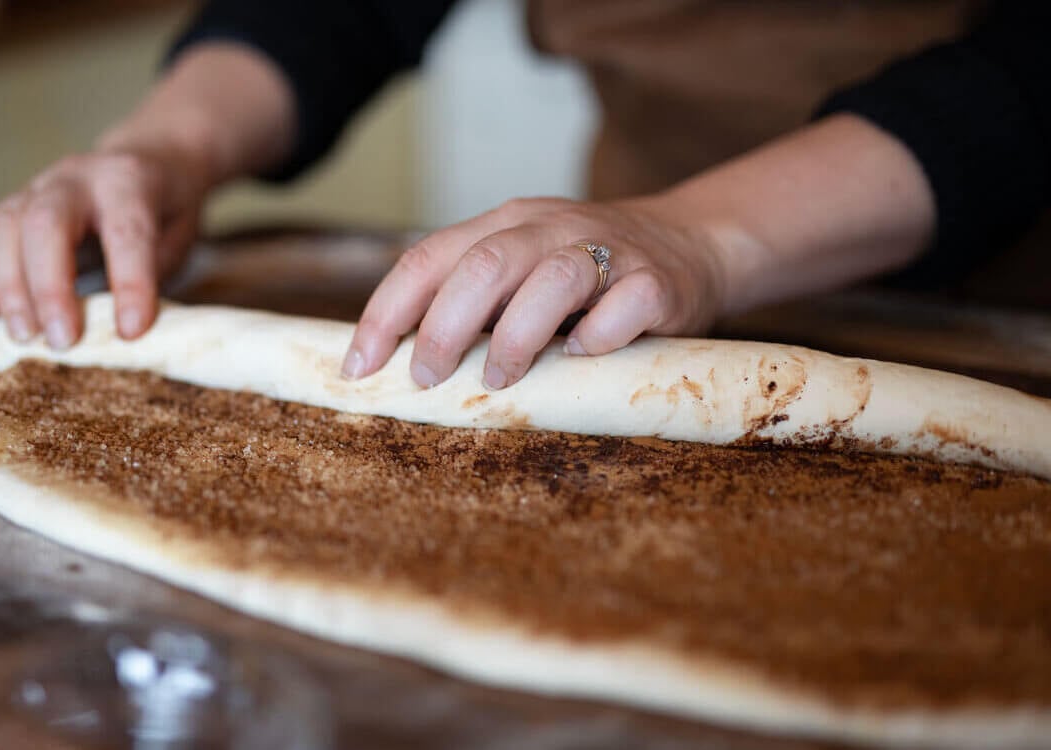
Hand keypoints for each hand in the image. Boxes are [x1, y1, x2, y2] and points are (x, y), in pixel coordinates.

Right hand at [0, 146, 206, 347]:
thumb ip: (153, 275)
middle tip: (62, 340)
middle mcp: (74, 179)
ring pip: (4, 231)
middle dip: (50, 288)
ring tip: (25, 338)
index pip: (125, 233)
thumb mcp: (177, 235)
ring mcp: (33, 189)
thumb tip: (123, 331)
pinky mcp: (5, 209)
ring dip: (9, 291)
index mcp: (128, 182)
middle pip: (45, 224)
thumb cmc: (162, 211)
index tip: (130, 331)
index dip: (129, 283)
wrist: (141, 162)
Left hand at [342, 197, 729, 388]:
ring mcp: (607, 250)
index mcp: (504, 225)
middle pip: (485, 265)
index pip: (428, 257)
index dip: (386, 313)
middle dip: (444, 327)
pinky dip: (599, 336)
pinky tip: (583, 356)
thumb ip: (472, 303)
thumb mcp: (520, 272)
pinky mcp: (657, 281)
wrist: (690, 244)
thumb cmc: (584, 279)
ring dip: (517, 335)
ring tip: (500, 379)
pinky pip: (625, 305)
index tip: (360, 367)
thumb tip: (400, 365)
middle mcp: (550, 228)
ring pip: (554, 279)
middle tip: (428, 379)